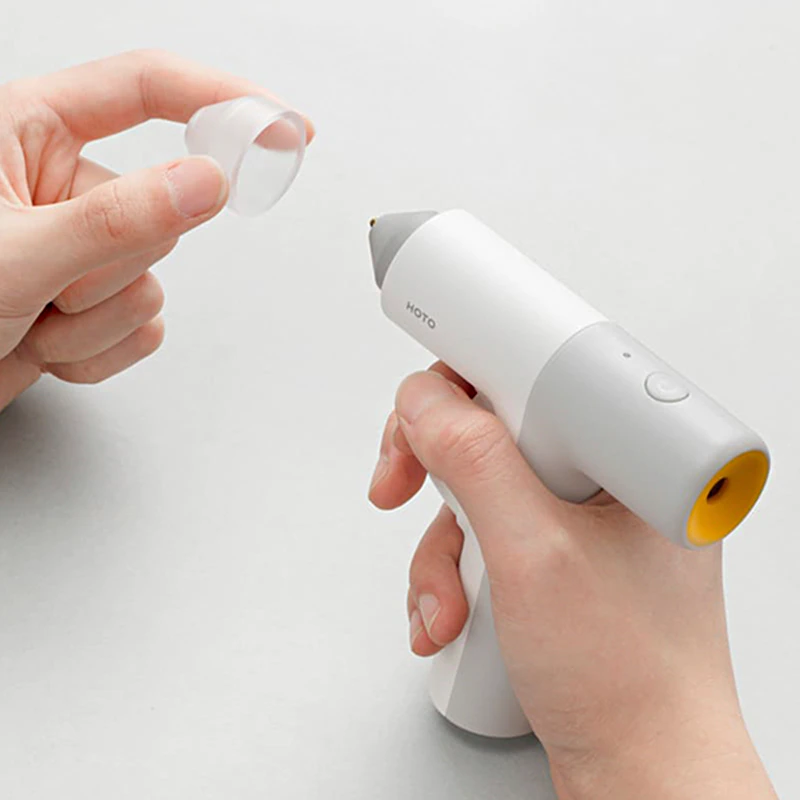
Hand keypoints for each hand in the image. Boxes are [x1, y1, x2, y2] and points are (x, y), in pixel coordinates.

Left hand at [0, 50, 313, 410]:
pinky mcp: (93, 301)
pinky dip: (100, 350)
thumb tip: (204, 184)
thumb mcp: (12, 255)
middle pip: (160, 208)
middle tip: (47, 285)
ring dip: (95, 318)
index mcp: (26, 133)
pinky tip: (46, 345)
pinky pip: (145, 324)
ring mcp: (81, 247)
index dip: (223, 102)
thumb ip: (114, 219)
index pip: (145, 90)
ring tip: (29, 321)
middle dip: (111, 264)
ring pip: (153, 278)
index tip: (283, 128)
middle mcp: (60, 185)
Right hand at [369, 364, 776, 799]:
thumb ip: (474, 465)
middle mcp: (605, 482)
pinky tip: (451, 616)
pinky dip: (452, 576)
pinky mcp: (553, 562)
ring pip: (476, 494)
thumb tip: (426, 404)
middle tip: (399, 482)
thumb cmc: (630, 681)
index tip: (423, 396)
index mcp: (630, 457)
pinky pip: (483, 540)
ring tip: (446, 602)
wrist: (642, 778)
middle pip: (491, 432)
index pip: (538, 374)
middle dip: (432, 468)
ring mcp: (578, 524)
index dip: (469, 376)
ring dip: (439, 549)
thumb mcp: (534, 556)